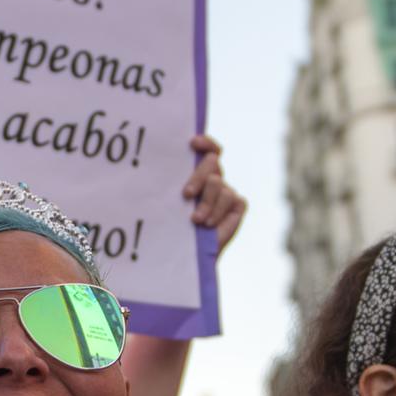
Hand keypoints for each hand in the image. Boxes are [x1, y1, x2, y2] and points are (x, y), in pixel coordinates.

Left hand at [182, 135, 246, 253]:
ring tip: (195, 219)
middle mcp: (214, 177)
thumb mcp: (171, 203)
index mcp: (198, 172)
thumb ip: (172, 185)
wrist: (190, 253)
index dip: (205, 142)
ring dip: (206, 202)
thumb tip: (158, 168)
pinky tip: (208, 224)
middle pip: (212, 162)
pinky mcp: (237, 204)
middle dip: (198, 177)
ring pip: (218, 183)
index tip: (193, 143)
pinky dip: (217, 211)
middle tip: (186, 194)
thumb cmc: (175, 226)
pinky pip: (230, 199)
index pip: (208, 149)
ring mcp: (227, 190)